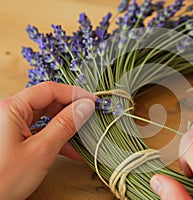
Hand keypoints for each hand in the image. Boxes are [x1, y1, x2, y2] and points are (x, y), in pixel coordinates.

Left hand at [0, 82, 94, 199]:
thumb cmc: (3, 179)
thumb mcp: (41, 150)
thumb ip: (65, 125)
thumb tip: (86, 106)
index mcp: (12, 108)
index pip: (49, 90)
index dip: (74, 94)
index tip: (93, 103)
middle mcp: (11, 113)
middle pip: (48, 102)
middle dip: (71, 110)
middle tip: (91, 118)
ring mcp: (12, 126)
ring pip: (46, 117)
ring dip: (66, 126)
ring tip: (84, 135)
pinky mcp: (15, 139)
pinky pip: (40, 131)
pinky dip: (56, 138)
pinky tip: (71, 149)